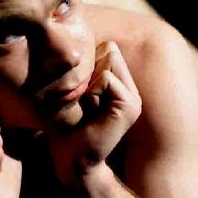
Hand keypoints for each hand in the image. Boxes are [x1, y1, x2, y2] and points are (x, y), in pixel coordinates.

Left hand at [48, 41, 141, 186]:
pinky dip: (90, 91)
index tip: (75, 93)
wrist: (73, 161)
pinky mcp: (130, 106)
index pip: (105, 48)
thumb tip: (69, 37)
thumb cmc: (64, 129)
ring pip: (108, 61)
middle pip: (108, 50)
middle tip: (79, 101)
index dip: (84, 64)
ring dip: (87, 82)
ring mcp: (133, 97)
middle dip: (86, 70)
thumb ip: (78, 69)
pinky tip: (89, 112)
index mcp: (118, 85)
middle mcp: (130, 89)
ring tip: (84, 107)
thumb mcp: (69, 93)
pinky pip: (106, 78)